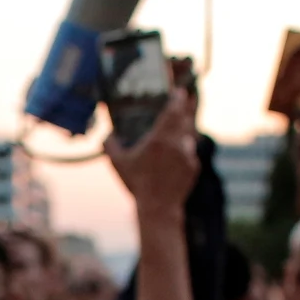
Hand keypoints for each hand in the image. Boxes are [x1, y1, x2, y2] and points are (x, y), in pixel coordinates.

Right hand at [104, 92, 200, 214]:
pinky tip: (174, 158)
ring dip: (184, 131)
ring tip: (177, 131)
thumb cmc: (137, 184)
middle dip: (184, 110)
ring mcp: (188, 155)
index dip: (178, 98)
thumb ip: (110, 146)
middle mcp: (177, 143)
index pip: (174, 110)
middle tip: (182, 103)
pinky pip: (190, 153)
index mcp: (159, 138)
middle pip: (185, 119)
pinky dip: (184, 151)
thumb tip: (106, 135)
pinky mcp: (194, 167)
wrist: (158, 208)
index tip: (179, 91)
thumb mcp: (118, 164)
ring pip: (189, 136)